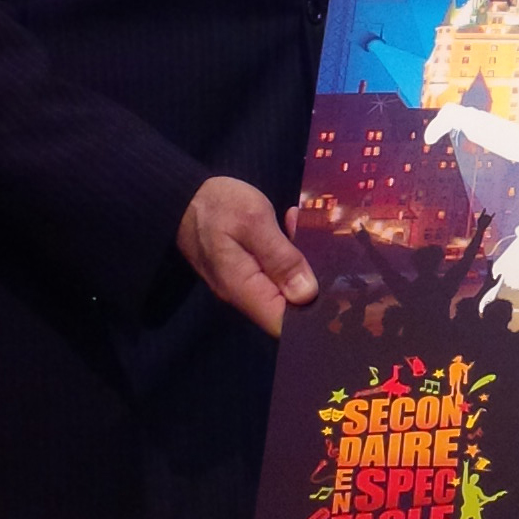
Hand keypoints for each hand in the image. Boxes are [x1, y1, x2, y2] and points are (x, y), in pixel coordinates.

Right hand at [178, 179, 317, 339]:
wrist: (181, 194)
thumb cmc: (215, 204)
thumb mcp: (254, 221)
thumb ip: (281, 258)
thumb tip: (307, 295)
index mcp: (244, 289)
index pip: (283, 323)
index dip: (313, 313)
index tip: (338, 291)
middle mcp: (243, 295)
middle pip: (288, 306)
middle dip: (312, 280)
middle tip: (324, 245)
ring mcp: (244, 284)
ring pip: (283, 286)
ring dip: (300, 260)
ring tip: (303, 224)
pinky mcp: (245, 271)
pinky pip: (273, 272)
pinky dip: (287, 252)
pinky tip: (292, 224)